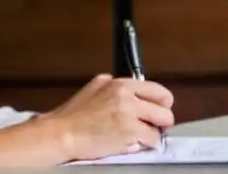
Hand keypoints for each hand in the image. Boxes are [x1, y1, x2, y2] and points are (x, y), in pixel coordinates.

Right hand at [43, 74, 174, 161]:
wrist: (62, 133)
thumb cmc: (73, 115)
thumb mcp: (93, 87)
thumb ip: (112, 84)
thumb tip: (128, 88)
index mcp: (119, 83)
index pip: (156, 89)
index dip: (161, 103)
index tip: (157, 111)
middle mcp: (126, 94)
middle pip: (165, 106)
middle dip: (162, 118)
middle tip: (152, 126)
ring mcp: (129, 112)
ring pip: (163, 123)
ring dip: (154, 132)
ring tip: (141, 137)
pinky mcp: (130, 131)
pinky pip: (153, 140)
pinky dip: (146, 145)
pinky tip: (133, 144)